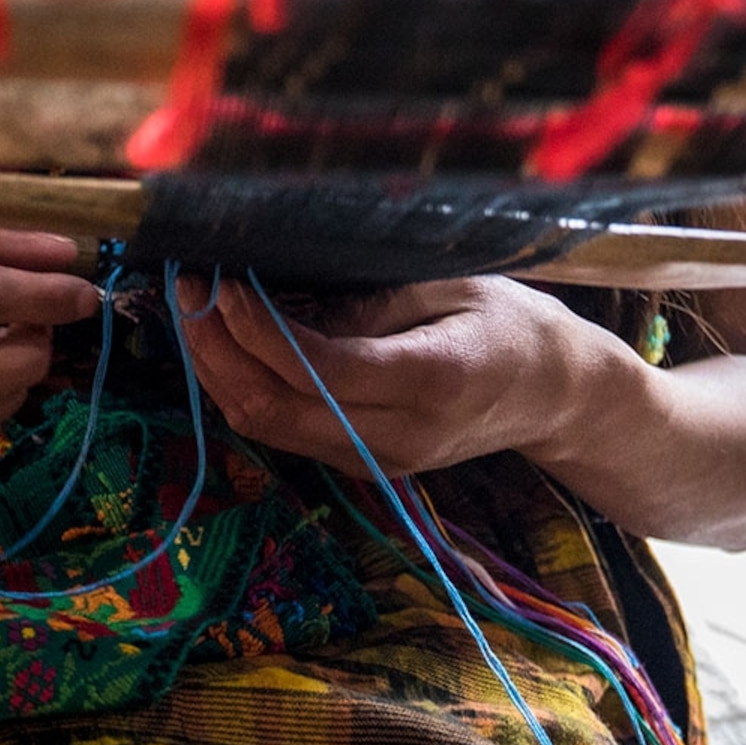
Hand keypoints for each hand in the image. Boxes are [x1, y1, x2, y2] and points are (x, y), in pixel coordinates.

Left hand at [171, 273, 613, 480]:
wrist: (557, 395)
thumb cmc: (511, 323)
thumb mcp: (452, 286)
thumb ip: (370, 300)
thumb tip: (278, 292)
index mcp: (432, 383)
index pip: (318, 369)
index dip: (257, 330)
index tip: (221, 280)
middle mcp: (398, 436)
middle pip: (276, 408)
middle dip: (217, 349)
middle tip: (188, 286)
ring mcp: (377, 460)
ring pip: (268, 427)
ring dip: (218, 371)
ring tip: (193, 307)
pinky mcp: (363, 464)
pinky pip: (284, 431)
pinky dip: (244, 386)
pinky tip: (226, 341)